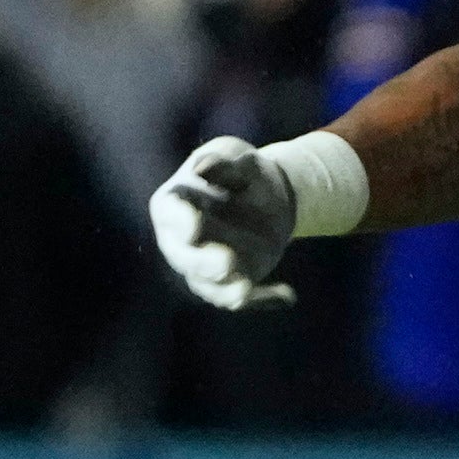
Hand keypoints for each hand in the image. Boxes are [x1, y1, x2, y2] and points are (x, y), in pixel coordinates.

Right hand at [151, 136, 295, 309]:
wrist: (268, 195)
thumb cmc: (243, 172)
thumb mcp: (239, 158)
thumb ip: (225, 165)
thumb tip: (203, 168)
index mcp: (175, 203)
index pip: (170, 213)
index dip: (180, 220)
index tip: (195, 225)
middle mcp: (180, 240)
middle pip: (185, 257)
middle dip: (204, 263)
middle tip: (227, 263)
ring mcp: (203, 264)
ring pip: (209, 284)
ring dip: (227, 290)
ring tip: (245, 290)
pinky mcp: (230, 280)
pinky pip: (240, 297)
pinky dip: (262, 299)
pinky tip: (287, 296)